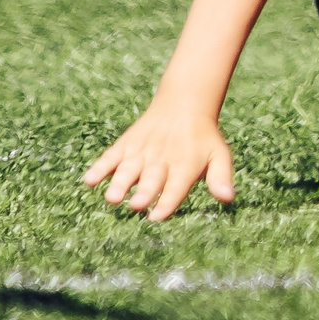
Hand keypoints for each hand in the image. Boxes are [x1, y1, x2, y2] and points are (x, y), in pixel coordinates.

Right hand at [83, 100, 235, 220]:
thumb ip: (221, 177)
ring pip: (130, 168)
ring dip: (120, 182)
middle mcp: (162, 158)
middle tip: (135, 205)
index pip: (176, 187)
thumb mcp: (219, 155)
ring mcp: (143, 150)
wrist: (185, 103)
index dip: (167, 201)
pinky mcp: (128, 143)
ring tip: (112, 197)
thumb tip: (228, 199)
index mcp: (185, 164)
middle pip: (151, 178)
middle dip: (143, 192)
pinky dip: (100, 167)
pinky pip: (112, 155)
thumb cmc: (203, 138)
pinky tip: (89, 180)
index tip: (157, 216)